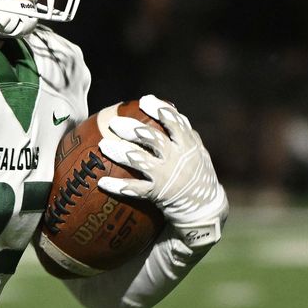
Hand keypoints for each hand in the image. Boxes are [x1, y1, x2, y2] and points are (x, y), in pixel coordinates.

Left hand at [98, 94, 228, 247]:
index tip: (145, 100)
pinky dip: (119, 186)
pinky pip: (135, 189)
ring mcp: (166, 177)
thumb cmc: (197, 172)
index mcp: (188, 145)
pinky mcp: (157, 193)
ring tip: (103, 145)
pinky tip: (102, 182)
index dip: (160, 110)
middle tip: (115, 123)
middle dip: (133, 130)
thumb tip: (165, 108)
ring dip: (121, 153)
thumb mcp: (197, 150)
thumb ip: (183, 132)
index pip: (175, 123)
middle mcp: (177, 159)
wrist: (204, 207)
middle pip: (154, 140)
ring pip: (141, 162)